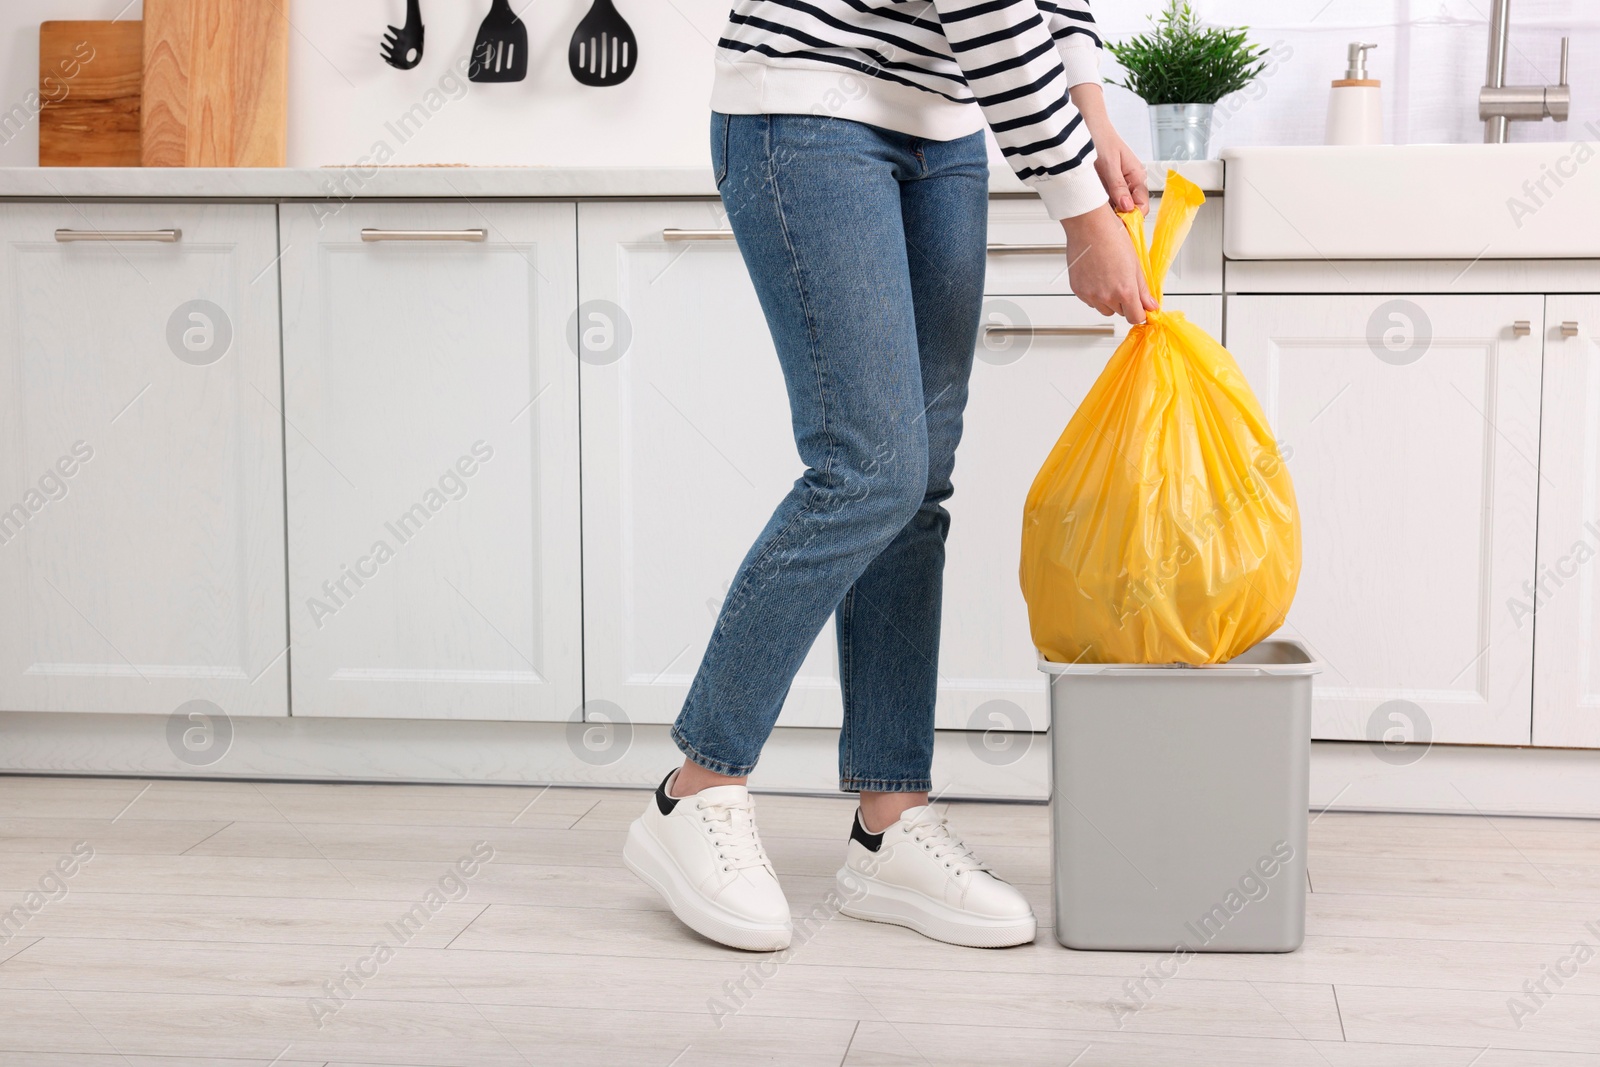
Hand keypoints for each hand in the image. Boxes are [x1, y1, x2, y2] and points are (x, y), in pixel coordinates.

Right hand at [1060, 204, 1157, 324]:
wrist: (1089, 225)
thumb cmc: (1112, 237)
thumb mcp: (1135, 263)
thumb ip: (1143, 289)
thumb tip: (1150, 305)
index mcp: (1125, 290)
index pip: (1135, 317)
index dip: (1140, 312)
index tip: (1140, 307)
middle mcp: (1106, 296)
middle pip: (1120, 313)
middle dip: (1124, 302)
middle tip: (1123, 281)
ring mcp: (1090, 294)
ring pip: (1104, 309)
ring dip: (1108, 300)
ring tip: (1109, 278)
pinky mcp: (1078, 290)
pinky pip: (1090, 301)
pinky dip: (1094, 293)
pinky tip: (1097, 276)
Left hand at [1093, 131, 1150, 215]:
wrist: (1087, 124)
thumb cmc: (1101, 138)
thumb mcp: (1108, 164)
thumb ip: (1117, 186)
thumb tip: (1127, 207)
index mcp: (1137, 176)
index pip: (1141, 205)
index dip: (1131, 216)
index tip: (1118, 223)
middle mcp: (1130, 182)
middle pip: (1129, 209)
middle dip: (1118, 216)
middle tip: (1102, 219)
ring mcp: (1118, 184)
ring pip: (1116, 207)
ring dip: (1107, 211)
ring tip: (1094, 210)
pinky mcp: (1106, 185)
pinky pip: (1106, 201)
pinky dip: (1100, 205)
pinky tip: (1090, 204)